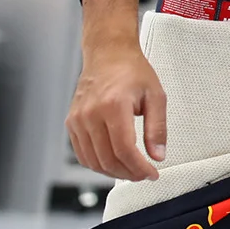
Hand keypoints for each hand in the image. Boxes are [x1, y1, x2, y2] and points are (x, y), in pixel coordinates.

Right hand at [66, 0, 165, 180]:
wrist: (108, 54)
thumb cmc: (133, 71)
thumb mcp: (156, 96)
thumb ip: (157, 128)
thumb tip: (158, 156)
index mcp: (113, 106)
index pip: (125, 149)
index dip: (139, 167)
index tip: (152, 174)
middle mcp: (91, 114)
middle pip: (108, 159)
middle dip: (129, 173)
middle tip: (144, 174)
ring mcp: (78, 119)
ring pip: (93, 160)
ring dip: (113, 172)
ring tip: (132, 170)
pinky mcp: (72, 123)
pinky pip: (83, 153)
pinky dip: (98, 163)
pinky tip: (114, 162)